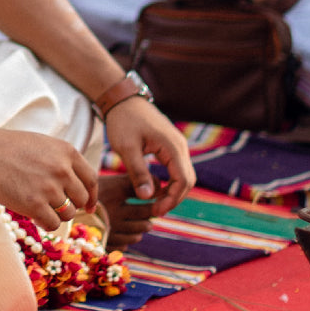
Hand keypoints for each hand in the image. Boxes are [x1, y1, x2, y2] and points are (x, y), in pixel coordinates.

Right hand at [0, 125, 97, 230]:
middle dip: (71, 205)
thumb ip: (62, 162)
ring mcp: (49, 187)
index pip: (91, 180)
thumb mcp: (43, 145)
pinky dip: (46, 223)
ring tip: (40, 208)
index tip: (89, 207)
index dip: (92, 196)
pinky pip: (52, 224)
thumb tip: (76, 189)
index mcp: (67, 152)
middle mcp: (63, 169)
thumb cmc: (8, 147)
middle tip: (55, 206)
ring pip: (68, 214)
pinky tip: (35, 217)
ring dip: (56, 214)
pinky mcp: (34, 204)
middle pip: (81, 199)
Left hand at [101, 97, 193, 218]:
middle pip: (187, 181)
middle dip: (173, 199)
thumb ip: (138, 172)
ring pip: (183, 176)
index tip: (155, 210)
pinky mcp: (170, 146)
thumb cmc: (122, 121)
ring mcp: (177, 145)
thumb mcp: (126, 148)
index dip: (172, 200)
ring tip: (152, 203)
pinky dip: (168, 182)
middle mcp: (180, 146)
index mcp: (173, 147)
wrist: (122, 100)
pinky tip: (153, 189)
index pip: (183, 181)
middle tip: (153, 211)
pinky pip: (176, 169)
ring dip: (171, 192)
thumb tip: (147, 197)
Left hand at [244, 0, 309, 11]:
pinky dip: (265, 12)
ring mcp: (287, 5)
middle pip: (262, 11)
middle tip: (240, 3)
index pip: (261, 1)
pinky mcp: (288, 9)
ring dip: (257, 12)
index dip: (249, 2)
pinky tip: (257, 6)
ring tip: (247, 4)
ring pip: (268, 15)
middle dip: (250, 9)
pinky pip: (274, 15)